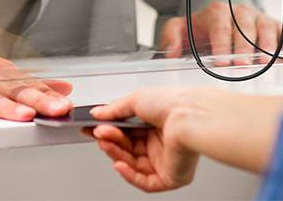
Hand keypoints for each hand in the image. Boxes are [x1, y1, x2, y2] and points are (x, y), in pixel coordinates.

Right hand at [87, 88, 203, 192]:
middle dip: (112, 141)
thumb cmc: (172, 104)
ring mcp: (165, 160)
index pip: (127, 132)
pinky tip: (119, 164)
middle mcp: (160, 142)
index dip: (110, 131)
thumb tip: (97, 113)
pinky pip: (145, 182)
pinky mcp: (169, 177)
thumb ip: (114, 109)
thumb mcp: (136, 100)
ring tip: (106, 143)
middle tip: (99, 133)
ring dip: (116, 155)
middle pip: (128, 148)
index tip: (93, 128)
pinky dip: (129, 175)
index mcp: (155, 124)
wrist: (188, 117)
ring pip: (133, 165)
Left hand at [158, 1, 282, 64]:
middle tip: (244, 64)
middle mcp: (240, 12)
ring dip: (267, 46)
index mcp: (217, 12)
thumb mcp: (180, 29)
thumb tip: (172, 51)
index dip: (222, 44)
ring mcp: (259, 19)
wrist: (218, 24)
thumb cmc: (201, 31)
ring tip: (266, 64)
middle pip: (244, 27)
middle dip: (244, 46)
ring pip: (266, 28)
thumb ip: (171, 36)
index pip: (220, 26)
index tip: (222, 62)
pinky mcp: (274, 27)